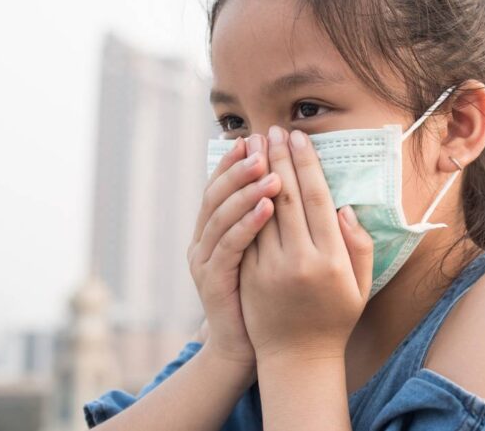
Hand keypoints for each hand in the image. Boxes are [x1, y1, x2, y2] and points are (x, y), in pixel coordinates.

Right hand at [187, 135, 281, 367]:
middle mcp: (203, 240)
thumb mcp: (263, 250)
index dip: (235, 161)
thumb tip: (282, 177)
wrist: (247, 346)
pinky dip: (248, 223)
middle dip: (240, 166)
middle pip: (217, 194)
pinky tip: (267, 207)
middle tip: (263, 143)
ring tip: (272, 170)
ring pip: (221, 216)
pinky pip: (230, 246)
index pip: (222, 186)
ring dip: (246, 190)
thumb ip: (267, 218)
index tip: (256, 138)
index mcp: (214, 230)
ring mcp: (204, 261)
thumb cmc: (264, 296)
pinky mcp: (213, 281)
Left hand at [238, 126, 373, 362]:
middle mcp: (299, 259)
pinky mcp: (247, 275)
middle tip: (272, 129)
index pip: (316, 198)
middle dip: (278, 158)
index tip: (298, 138)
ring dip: (255, 173)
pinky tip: (240, 179)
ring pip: (259, 209)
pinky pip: (244, 231)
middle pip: (285, 196)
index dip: (306, 164)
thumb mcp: (361, 284)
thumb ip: (359, 244)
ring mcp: (268, 268)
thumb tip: (343, 205)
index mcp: (331, 258)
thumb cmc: (335, 318)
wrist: (296, 358)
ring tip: (253, 144)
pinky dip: (242, 201)